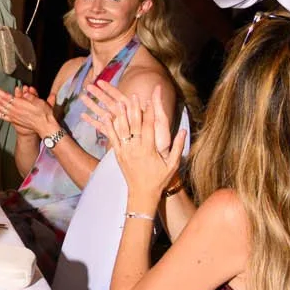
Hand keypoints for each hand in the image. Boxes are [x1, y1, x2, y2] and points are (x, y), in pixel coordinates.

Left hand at [0, 83, 57, 138]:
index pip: (4, 96)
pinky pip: (1, 115)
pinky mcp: (13, 120)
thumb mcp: (40, 102)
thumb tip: (26, 91)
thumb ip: (31, 96)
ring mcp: (12, 115)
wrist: (44, 126)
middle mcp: (14, 110)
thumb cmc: (43, 113)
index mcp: (19, 104)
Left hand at [82, 80, 184, 198]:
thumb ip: (178, 147)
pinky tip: (105, 116)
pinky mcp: (117, 155)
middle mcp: (135, 149)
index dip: (149, 112)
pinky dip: (108, 127)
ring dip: (119, 114)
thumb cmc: (159, 179)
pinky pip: (111, 139)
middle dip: (134, 109)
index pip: (149, 126)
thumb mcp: (173, 165)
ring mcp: (125, 152)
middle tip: (133, 95)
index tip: (149, 100)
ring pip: (121, 129)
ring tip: (118, 101)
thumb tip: (184, 130)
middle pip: (134, 125)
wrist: (142, 194)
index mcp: (149, 149)